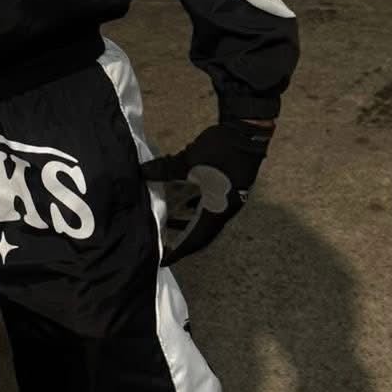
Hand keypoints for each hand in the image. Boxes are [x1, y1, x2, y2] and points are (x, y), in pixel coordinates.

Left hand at [140, 120, 271, 264]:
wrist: (248, 131)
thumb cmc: (221, 147)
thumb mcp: (190, 159)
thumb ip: (166, 169)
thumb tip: (142, 172)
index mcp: (218, 209)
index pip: (196, 238)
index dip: (179, 250)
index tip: (164, 260)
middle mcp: (226, 210)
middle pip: (202, 235)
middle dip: (183, 242)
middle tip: (163, 248)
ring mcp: (229, 200)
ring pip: (206, 221)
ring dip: (188, 226)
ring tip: (168, 229)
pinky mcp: (229, 189)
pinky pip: (210, 208)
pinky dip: (195, 210)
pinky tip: (182, 206)